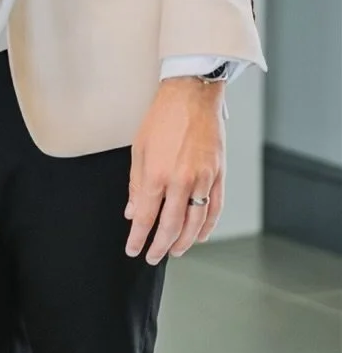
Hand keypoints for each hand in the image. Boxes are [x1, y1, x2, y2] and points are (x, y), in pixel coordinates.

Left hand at [125, 77, 225, 264]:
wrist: (191, 96)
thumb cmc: (162, 118)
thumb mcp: (139, 149)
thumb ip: (137, 184)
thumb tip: (134, 212)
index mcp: (157, 174)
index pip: (146, 217)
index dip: (138, 237)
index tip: (132, 249)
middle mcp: (181, 181)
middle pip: (171, 226)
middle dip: (160, 246)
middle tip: (152, 256)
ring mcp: (203, 180)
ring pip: (195, 223)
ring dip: (183, 242)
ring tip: (174, 251)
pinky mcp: (218, 176)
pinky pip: (214, 209)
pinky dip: (207, 227)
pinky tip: (198, 236)